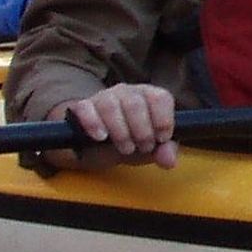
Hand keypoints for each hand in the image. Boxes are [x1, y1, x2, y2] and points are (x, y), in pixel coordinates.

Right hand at [54, 82, 179, 169]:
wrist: (96, 146)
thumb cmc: (130, 141)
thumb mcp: (150, 149)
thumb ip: (163, 152)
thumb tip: (169, 160)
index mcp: (148, 96)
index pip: (160, 97)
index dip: (163, 120)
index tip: (160, 139)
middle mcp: (127, 92)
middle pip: (135, 103)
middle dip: (142, 131)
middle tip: (142, 148)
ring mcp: (103, 97)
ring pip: (111, 105)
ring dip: (120, 132)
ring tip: (125, 148)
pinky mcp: (82, 106)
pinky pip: (85, 108)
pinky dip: (93, 123)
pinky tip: (100, 137)